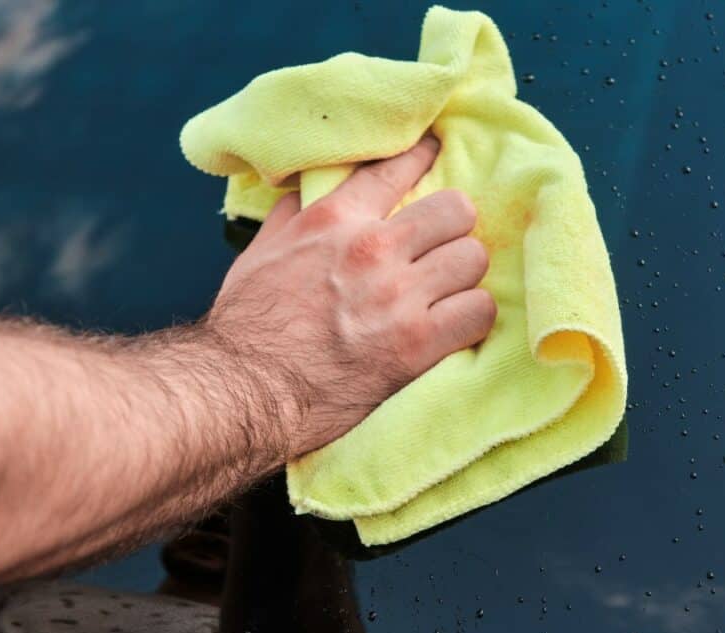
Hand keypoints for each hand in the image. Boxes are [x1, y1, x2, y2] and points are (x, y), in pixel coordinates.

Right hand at [205, 136, 494, 459]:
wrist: (245, 389)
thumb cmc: (247, 324)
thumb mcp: (259, 253)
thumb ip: (292, 216)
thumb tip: (308, 190)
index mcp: (333, 220)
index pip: (397, 168)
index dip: (425, 156)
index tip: (436, 151)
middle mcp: (372, 248)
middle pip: (456, 211)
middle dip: (452, 230)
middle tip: (440, 250)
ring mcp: (399, 296)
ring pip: (473, 259)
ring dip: (463, 277)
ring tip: (448, 292)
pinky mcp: (418, 343)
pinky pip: (479, 311)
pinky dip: (471, 318)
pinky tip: (455, 325)